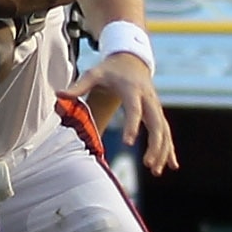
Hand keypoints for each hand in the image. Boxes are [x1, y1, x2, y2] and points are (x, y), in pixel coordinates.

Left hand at [69, 51, 176, 171]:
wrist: (131, 60)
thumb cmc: (110, 70)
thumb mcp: (94, 73)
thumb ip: (78, 86)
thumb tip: (59, 95)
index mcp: (132, 90)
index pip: (135, 109)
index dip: (132, 125)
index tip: (128, 143)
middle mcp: (148, 99)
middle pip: (156, 123)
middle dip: (155, 144)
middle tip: (147, 165)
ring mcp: (156, 106)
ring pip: (164, 130)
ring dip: (162, 151)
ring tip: (155, 171)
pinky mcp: (158, 113)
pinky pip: (166, 132)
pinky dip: (169, 148)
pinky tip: (172, 166)